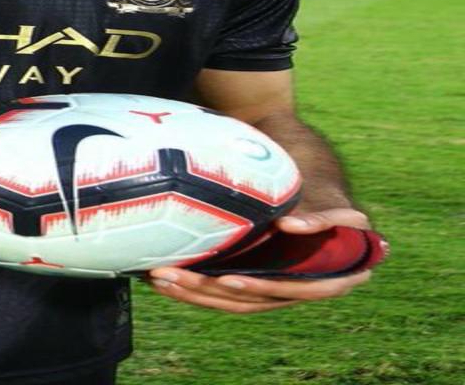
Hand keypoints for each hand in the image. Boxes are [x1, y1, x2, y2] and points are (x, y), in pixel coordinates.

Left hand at [145, 207, 372, 312]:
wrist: (320, 191)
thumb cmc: (326, 194)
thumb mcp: (333, 204)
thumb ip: (322, 217)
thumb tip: (289, 225)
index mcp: (330, 277)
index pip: (289, 290)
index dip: (258, 287)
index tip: (226, 279)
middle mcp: (301, 289)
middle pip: (251, 299)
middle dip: (208, 289)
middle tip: (170, 275)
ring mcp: (277, 291)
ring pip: (234, 301)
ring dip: (194, 293)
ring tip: (159, 278)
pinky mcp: (258, 284)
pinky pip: (227, 294)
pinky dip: (197, 289)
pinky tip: (165, 282)